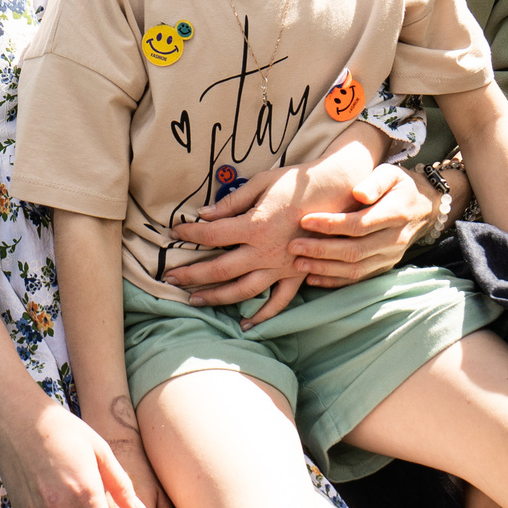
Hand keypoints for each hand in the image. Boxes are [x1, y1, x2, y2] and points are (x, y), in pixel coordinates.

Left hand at [162, 163, 326, 323]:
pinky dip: (263, 316)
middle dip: (191, 274)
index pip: (211, 234)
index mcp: (254, 225)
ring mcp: (282, 266)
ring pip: (243, 290)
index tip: (174, 232)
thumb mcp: (261, 182)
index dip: (189, 233)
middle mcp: (265, 251)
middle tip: (170, 278)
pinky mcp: (298, 274)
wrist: (337, 190)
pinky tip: (245, 324)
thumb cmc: (297, 182)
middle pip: (219, 269)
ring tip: (194, 299)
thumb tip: (204, 214)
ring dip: (216, 297)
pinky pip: (279, 302)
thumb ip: (232, 202)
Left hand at [292, 164, 435, 286]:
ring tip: (298, 263)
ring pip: (355, 269)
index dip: (331, 225)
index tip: (305, 220)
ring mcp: (391, 256)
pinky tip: (313, 278)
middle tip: (294, 246)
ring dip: (324, 268)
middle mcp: (395, 239)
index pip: (359, 224)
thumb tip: (358, 193)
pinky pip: (359, 279)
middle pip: (354, 251)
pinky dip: (335, 281)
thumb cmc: (400, 186)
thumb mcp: (391, 173)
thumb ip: (375, 181)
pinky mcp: (385, 267)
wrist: (424, 207)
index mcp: (396, 214)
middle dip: (321, 250)